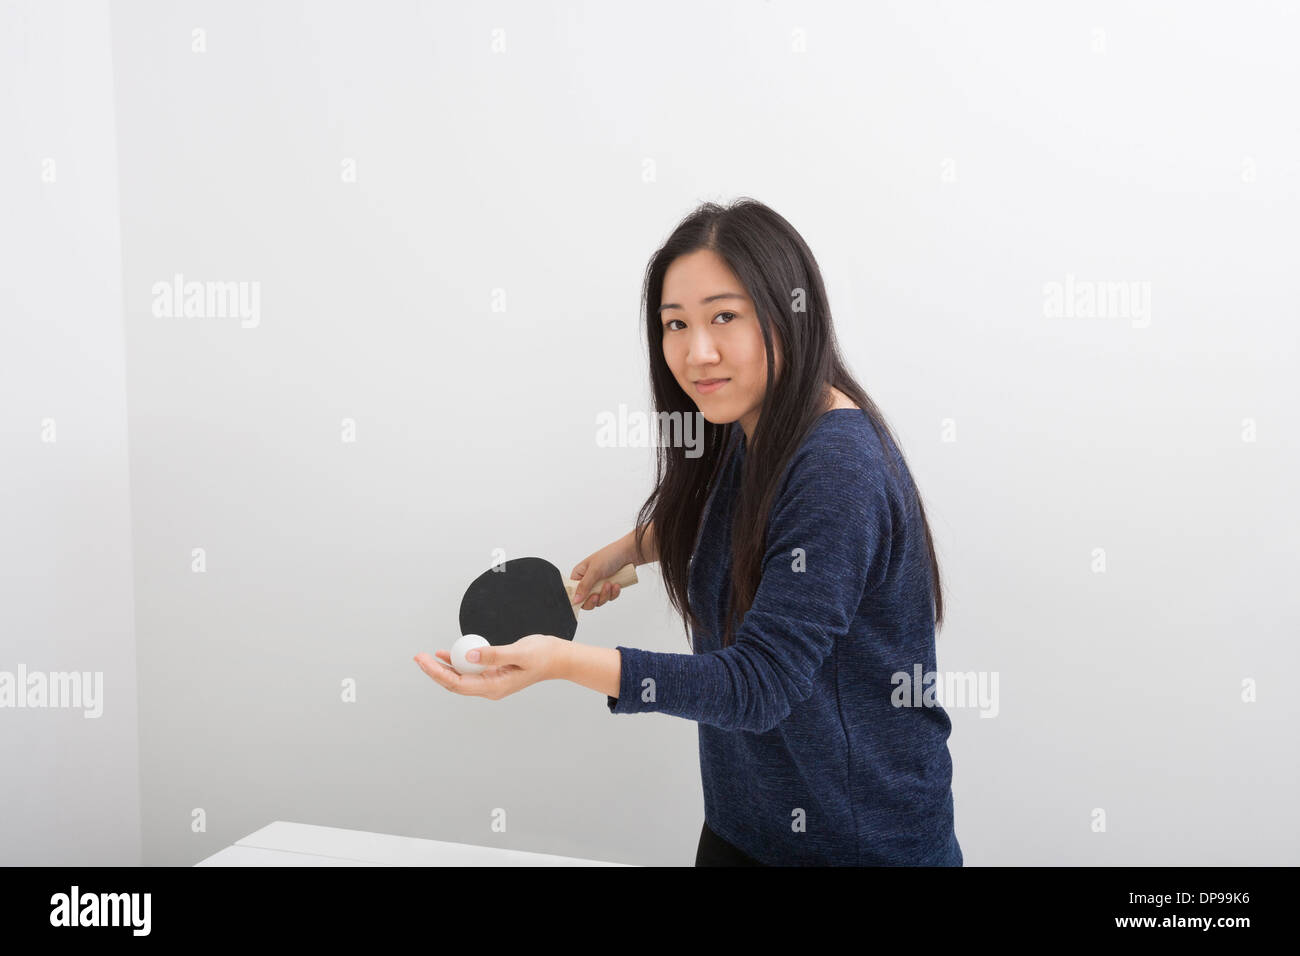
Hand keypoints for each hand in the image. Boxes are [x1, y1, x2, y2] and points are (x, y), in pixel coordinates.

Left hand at [413, 634, 567, 699]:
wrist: (558, 658)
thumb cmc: (542, 655)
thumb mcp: (519, 652)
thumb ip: (493, 654)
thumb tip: (469, 654)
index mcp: (495, 687)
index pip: (458, 683)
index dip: (438, 673)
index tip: (425, 660)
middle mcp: (490, 688)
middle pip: (454, 683)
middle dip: (434, 671)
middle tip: (418, 657)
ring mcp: (491, 682)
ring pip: (459, 678)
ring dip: (442, 668)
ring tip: (425, 657)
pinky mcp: (493, 674)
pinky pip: (469, 671)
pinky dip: (456, 662)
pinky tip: (445, 654)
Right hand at [570, 542, 630, 609]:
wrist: (630, 553)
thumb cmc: (611, 555)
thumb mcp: (595, 571)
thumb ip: (584, 586)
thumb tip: (575, 600)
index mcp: (579, 574)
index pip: (573, 592)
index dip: (578, 599)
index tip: (586, 600)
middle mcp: (588, 580)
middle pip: (586, 600)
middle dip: (594, 599)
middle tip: (598, 595)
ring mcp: (599, 584)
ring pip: (599, 600)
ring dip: (606, 595)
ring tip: (610, 584)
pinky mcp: (609, 587)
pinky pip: (609, 597)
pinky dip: (614, 593)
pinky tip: (617, 584)